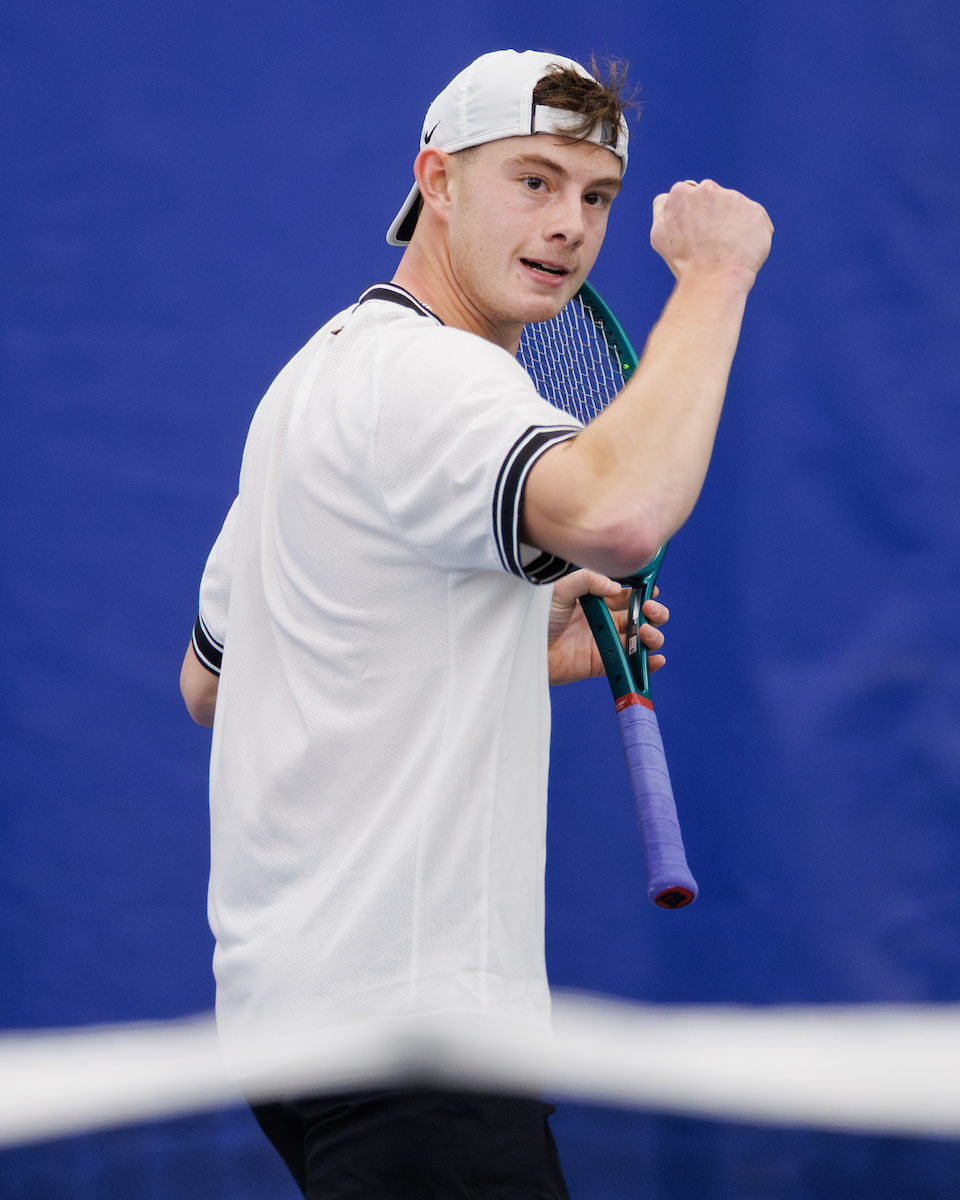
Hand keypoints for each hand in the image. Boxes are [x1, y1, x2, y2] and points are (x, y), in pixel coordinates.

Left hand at [547, 569, 668, 685]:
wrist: (524, 646)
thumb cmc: (538, 615)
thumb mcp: (559, 588)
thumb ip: (587, 580)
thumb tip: (616, 587)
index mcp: (598, 599)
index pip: (629, 594)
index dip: (644, 592)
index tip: (651, 591)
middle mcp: (606, 620)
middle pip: (642, 616)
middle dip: (654, 612)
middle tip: (649, 611)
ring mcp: (607, 642)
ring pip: (641, 640)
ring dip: (653, 636)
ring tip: (645, 633)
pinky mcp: (603, 664)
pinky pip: (629, 665)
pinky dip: (647, 665)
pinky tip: (655, 660)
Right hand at [650, 178, 772, 283]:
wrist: (714, 280)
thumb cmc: (684, 263)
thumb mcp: (658, 235)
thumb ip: (663, 210)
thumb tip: (667, 198)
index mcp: (680, 193)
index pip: (687, 195)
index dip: (690, 215)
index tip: (693, 233)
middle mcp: (707, 189)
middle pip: (711, 198)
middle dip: (713, 214)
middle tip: (710, 243)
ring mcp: (734, 198)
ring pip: (734, 208)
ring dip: (732, 223)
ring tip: (726, 250)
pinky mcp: (755, 211)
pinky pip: (755, 221)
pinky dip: (751, 234)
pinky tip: (742, 251)